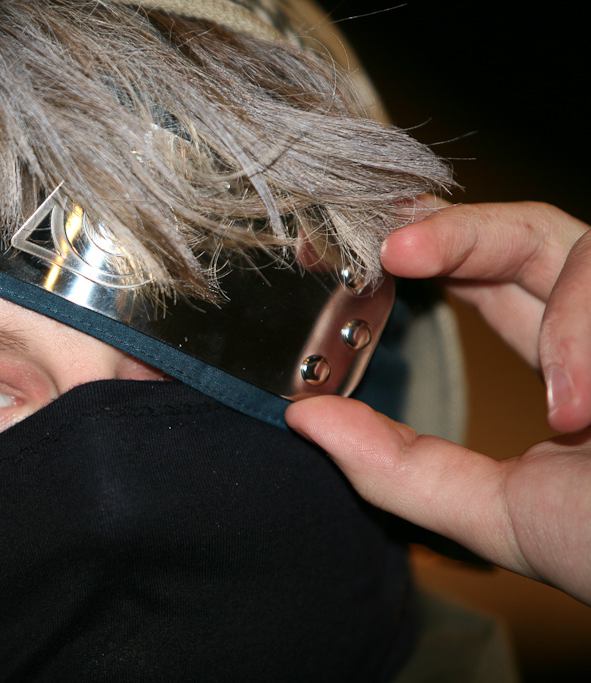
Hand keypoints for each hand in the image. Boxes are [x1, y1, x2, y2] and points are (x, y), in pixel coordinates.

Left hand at [286, 200, 590, 604]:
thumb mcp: (501, 514)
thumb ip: (399, 467)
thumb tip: (303, 419)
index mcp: (568, 364)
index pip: (488, 277)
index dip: (424, 251)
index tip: (351, 253)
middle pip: (527, 234)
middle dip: (458, 231)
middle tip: (393, 249)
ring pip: (585, 247)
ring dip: (568, 320)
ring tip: (575, 413)